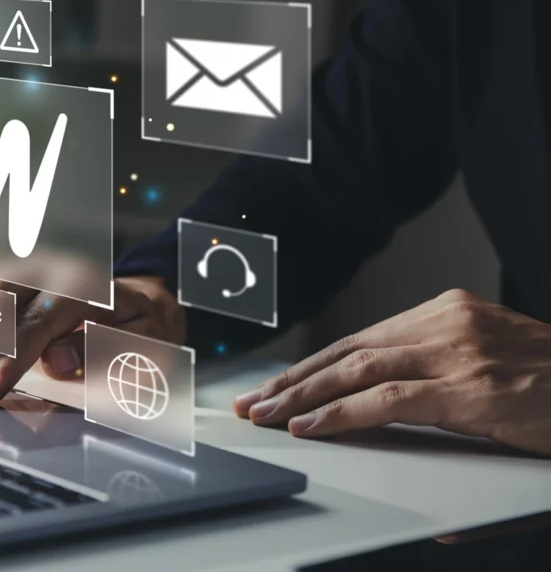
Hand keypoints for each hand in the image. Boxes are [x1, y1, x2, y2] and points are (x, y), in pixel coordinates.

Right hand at [0, 265, 185, 405]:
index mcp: (86, 287)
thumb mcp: (137, 345)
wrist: (140, 299)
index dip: (6, 360)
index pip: (37, 321)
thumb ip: (97, 353)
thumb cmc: (134, 330)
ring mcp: (21, 255)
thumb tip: (57, 361)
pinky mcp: (2, 256)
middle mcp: (49, 263)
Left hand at [232, 289, 550, 456]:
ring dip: (303, 396)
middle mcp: (446, 323)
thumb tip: (372, 401)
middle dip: (292, 380)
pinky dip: (344, 413)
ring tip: (265, 415)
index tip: (273, 386)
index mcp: (446, 312)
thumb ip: (432, 373)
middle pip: (348, 351)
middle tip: (251, 402)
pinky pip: (390, 399)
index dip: (309, 366)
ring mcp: (460, 351)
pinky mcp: (473, 387)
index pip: (358, 340)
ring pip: (357, 370)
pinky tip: (312, 425)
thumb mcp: (487, 363)